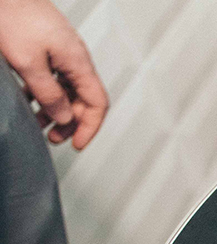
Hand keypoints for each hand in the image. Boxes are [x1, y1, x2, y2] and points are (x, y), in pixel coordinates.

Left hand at [0, 0, 107, 149]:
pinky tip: (29, 101)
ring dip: (56, 110)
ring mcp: (62, 52)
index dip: (90, 127)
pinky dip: (46, 94)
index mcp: (77, 62)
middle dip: (71, 122)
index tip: (76, 144)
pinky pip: (55, 77)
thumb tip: (64, 117)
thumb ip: (48, 93)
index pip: (97, 103)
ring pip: (68, 89)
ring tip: (39, 124)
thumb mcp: (28, 64)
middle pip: (83, 98)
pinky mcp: (49, 48)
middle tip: (53, 139)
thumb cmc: (13, 20)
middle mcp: (75, 58)